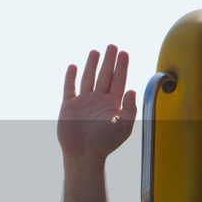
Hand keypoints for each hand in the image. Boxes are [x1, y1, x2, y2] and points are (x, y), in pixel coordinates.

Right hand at [57, 44, 136, 161]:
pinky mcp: (69, 106)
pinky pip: (70, 88)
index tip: (124, 53)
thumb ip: (129, 108)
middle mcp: (99, 101)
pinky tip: (74, 66)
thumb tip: (131, 89)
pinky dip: (71, 77)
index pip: (118, 81)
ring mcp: (84, 102)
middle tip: (112, 45)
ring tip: (95, 51)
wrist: (83, 155)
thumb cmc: (105, 144)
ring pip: (88, 79)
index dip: (122, 67)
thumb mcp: (123, 127)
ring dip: (91, 65)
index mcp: (113, 105)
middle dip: (109, 61)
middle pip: (105, 76)